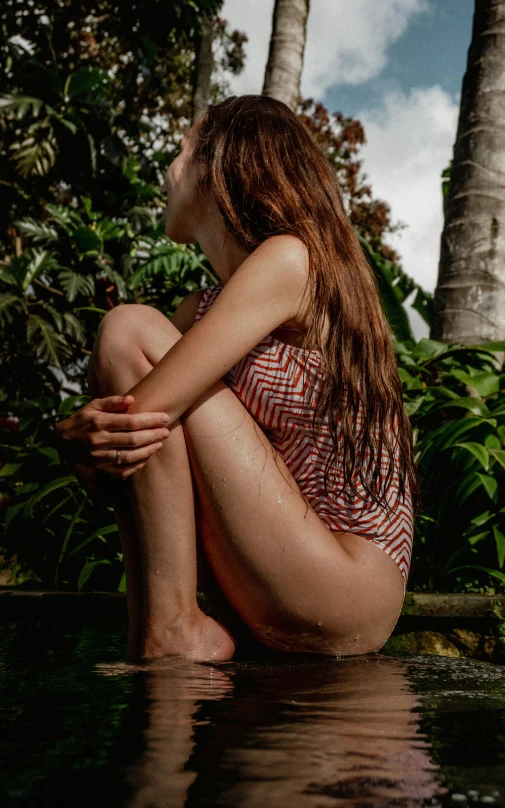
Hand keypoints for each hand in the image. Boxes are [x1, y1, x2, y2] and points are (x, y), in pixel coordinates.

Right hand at [54, 394, 170, 479]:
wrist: (63, 441)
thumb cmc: (83, 419)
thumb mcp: (93, 406)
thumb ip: (112, 402)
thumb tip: (132, 398)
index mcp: (98, 422)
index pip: (130, 422)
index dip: (150, 420)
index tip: (164, 418)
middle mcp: (98, 440)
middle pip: (133, 439)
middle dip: (153, 435)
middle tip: (166, 431)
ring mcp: (99, 456)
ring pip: (129, 456)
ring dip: (148, 451)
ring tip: (160, 443)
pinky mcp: (100, 468)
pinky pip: (122, 470)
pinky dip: (137, 465)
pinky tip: (147, 456)